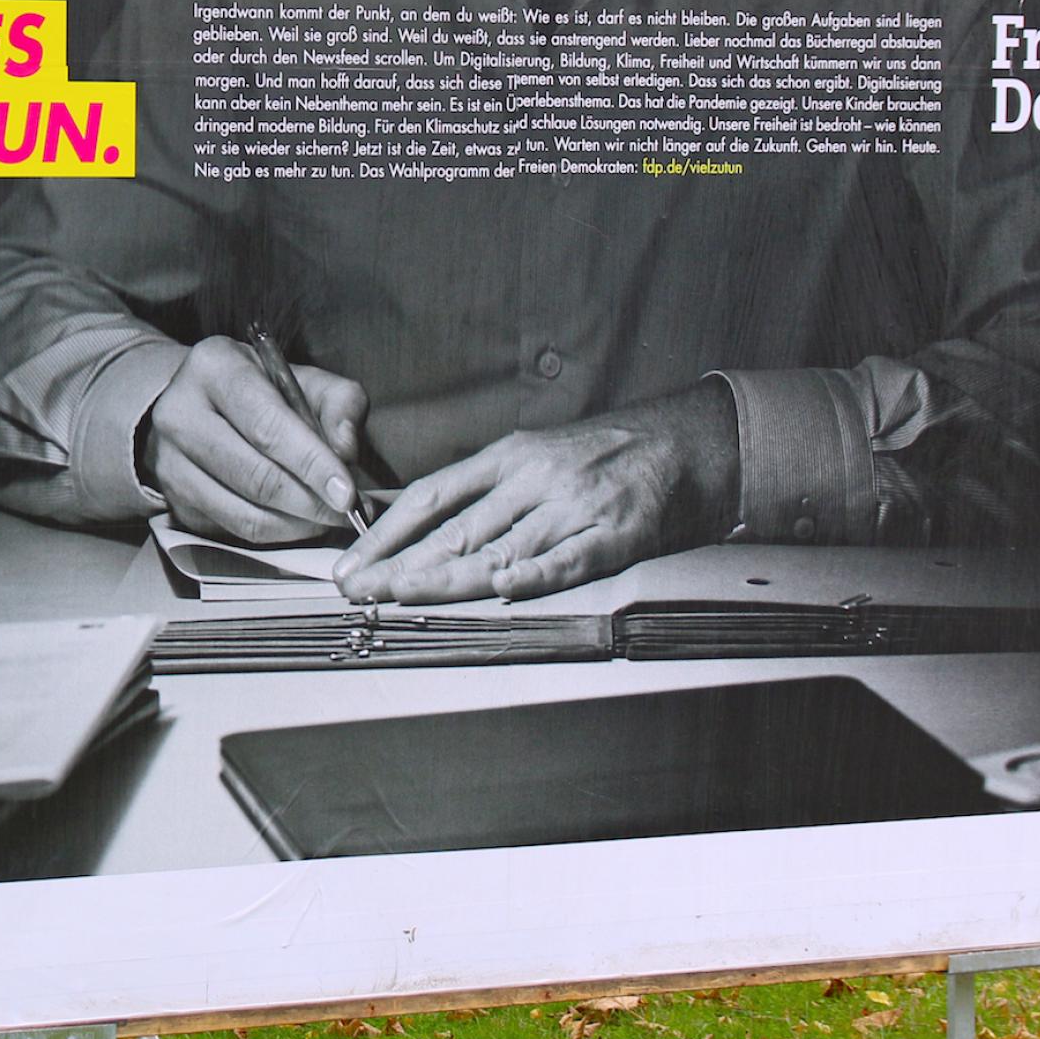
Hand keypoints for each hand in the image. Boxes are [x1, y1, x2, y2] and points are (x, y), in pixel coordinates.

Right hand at [143, 336, 368, 544]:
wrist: (201, 404)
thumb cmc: (261, 390)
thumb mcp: (304, 377)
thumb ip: (338, 402)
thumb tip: (345, 449)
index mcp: (213, 369)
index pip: (266, 425)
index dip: (311, 463)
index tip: (347, 493)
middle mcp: (180, 414)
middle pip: (254, 475)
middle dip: (310, 502)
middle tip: (347, 513)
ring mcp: (170, 463)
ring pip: (243, 513)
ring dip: (296, 525)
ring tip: (328, 519)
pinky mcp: (174, 501)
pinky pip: (233, 530)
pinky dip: (276, 534)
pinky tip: (300, 522)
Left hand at [332, 381, 739, 603]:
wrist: (686, 443)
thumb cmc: (603, 456)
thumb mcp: (534, 456)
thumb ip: (481, 490)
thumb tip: (416, 520)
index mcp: (510, 458)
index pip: (431, 498)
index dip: (386, 532)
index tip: (353, 560)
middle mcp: (535, 479)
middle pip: (456, 528)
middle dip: (399, 562)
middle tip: (357, 587)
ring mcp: (574, 507)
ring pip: (501, 548)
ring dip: (446, 576)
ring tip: (401, 595)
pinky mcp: (615, 534)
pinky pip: (568, 559)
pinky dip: (535, 574)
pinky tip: (504, 587)